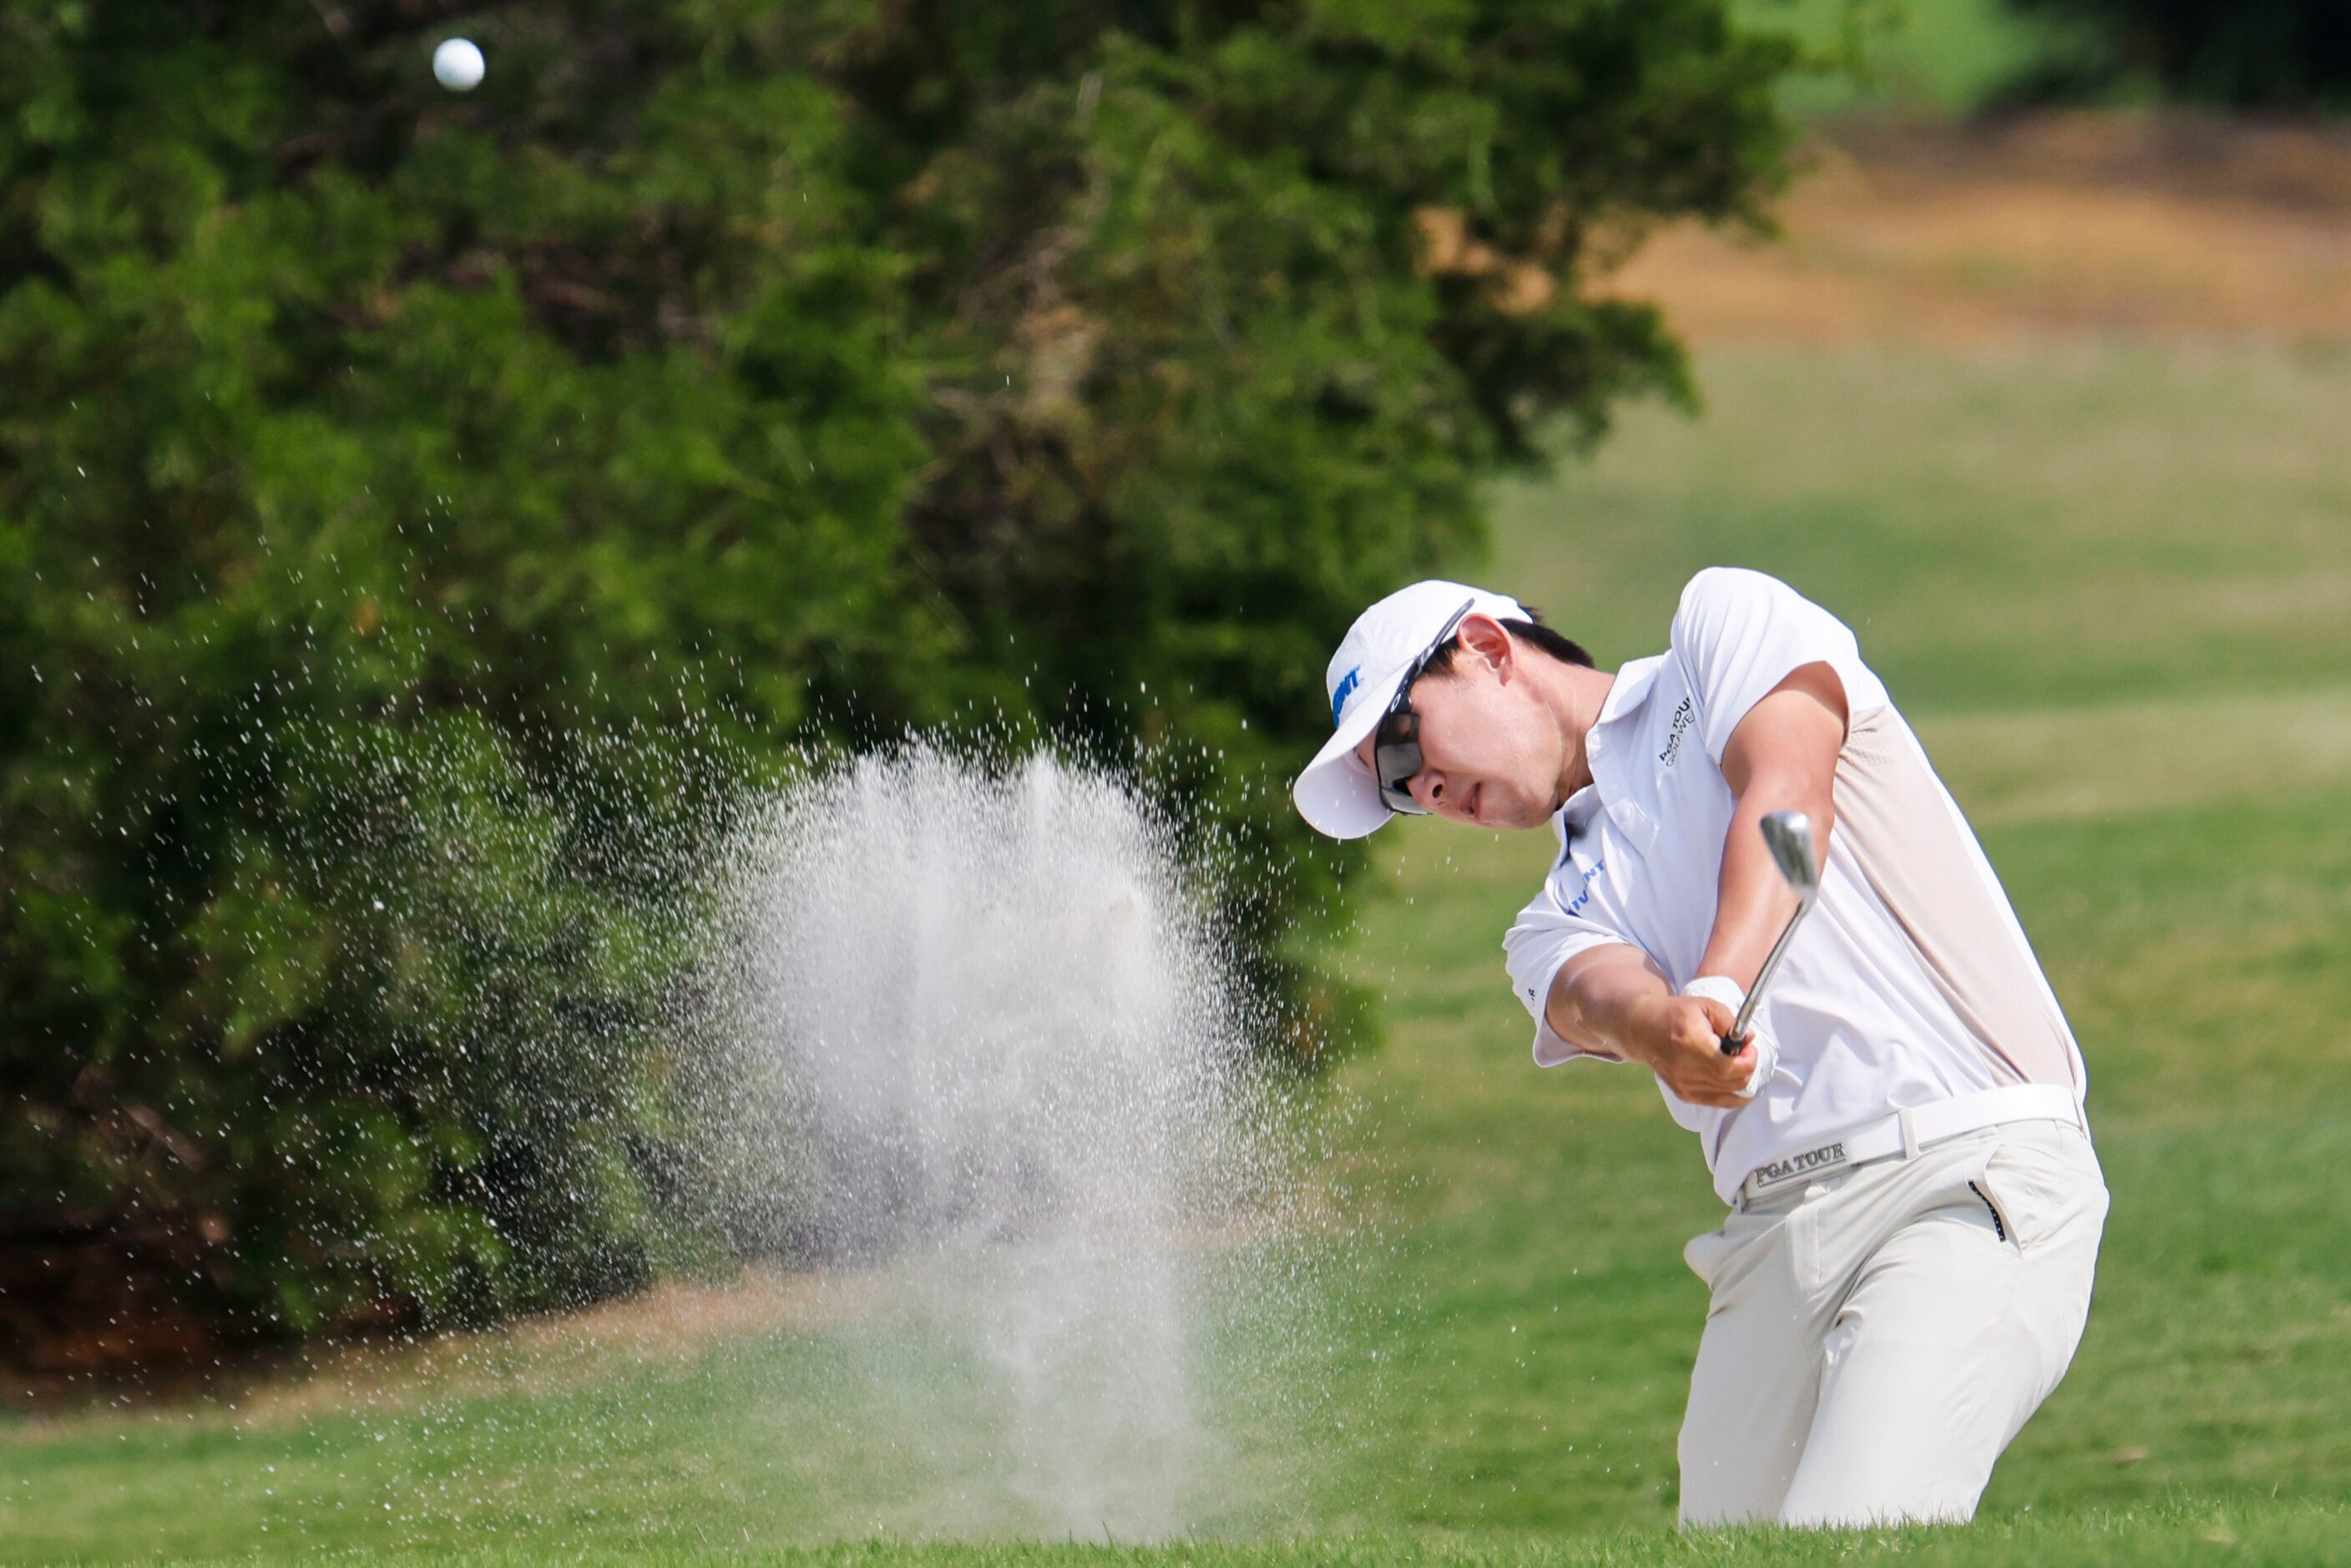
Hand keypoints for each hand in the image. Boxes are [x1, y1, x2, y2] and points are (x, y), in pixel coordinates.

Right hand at [1626, 993, 1765, 1108]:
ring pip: (1729, 1095)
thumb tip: (1750, 1039)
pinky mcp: (1684, 1094)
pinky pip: (1718, 1101)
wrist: (1644, 1030)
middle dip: (1748, 1069)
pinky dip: (1731, 1092)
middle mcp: (1687, 1070)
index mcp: (1693, 1045)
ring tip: (1734, 1062)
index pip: (1731, 1067)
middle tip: (1743, 1053)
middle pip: (1734, 1083)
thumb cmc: (1676, 1013)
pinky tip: (1731, 1078)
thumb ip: (1730, 1022)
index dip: (1749, 1060)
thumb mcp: (1705, 1006)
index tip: (1748, 1047)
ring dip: (1740, 1080)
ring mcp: (1684, 1086)